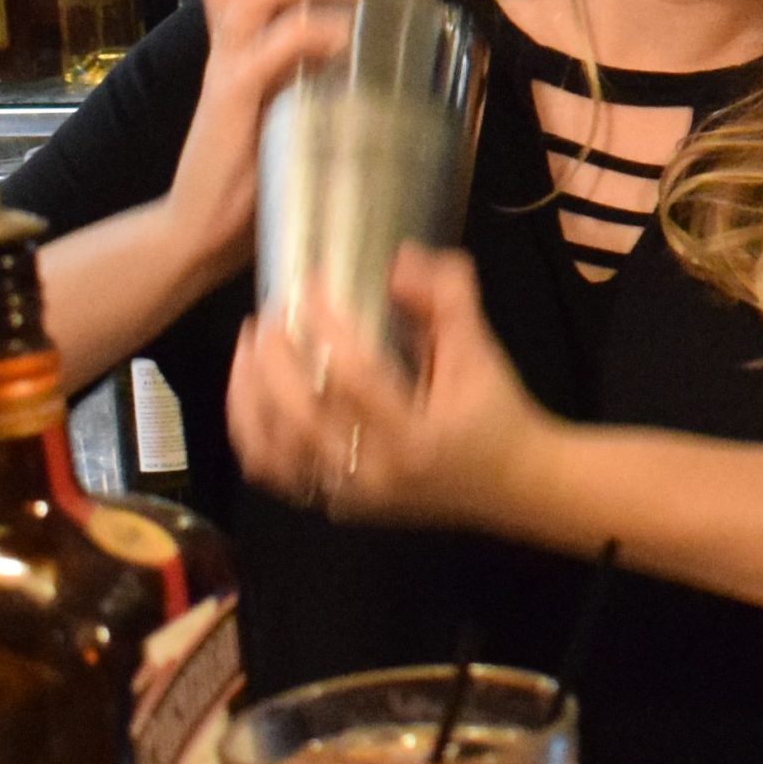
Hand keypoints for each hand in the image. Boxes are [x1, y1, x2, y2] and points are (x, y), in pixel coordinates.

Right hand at [161, 0, 367, 289]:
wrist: (202, 230)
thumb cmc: (252, 172)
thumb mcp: (285, 105)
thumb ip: (310, 73)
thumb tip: (373, 50)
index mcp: (235, 41)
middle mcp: (225, 45)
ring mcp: (226, 70)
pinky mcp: (233, 104)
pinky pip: (268, 51)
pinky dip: (309, 33)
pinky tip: (342, 39)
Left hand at [226, 246, 556, 531]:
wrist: (513, 485)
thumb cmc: (495, 413)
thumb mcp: (480, 349)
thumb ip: (446, 297)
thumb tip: (398, 260)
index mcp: (418, 438)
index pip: (356, 376)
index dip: (326, 323)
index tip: (310, 282)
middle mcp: (377, 474)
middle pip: (301, 416)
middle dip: (275, 357)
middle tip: (272, 311)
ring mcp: (351, 496)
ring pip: (274, 450)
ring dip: (250, 392)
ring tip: (250, 344)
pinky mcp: (335, 503)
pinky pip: (273, 472)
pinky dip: (252, 430)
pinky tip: (250, 390)